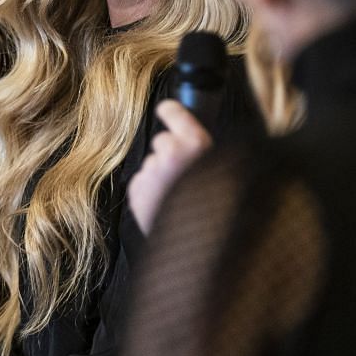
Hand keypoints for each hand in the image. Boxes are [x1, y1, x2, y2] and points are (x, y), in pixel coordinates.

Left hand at [127, 100, 210, 232]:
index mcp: (198, 145)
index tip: (166, 109)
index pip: (175, 113)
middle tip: (182, 173)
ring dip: (160, 175)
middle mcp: (171, 153)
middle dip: (169, 153)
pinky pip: (141, 182)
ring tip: (176, 197)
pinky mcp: (137, 190)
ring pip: (152, 164)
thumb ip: (202, 154)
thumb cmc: (213, 210)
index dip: (170, 111)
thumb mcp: (218, 172)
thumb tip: (186, 142)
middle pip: (162, 141)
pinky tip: (163, 205)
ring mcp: (152, 171)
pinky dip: (149, 191)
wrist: (195, 246)